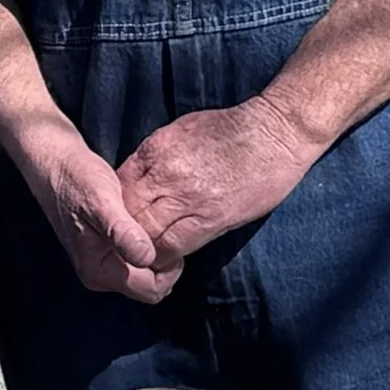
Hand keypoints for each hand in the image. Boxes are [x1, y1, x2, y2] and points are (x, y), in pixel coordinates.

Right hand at [14, 118, 179, 301]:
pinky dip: (145, 245)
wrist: (54, 164)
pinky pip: (135, 260)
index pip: (151, 291)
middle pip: (149, 285)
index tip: (170, 238)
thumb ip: (123, 233)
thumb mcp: (102, 201)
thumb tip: (146, 258)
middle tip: (163, 227)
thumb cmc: (77, 179)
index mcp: (99, 271)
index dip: (169, 269)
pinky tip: (142, 222)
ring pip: (144, 273)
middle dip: (164, 262)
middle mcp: (99, 275)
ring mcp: (100, 264)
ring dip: (155, 252)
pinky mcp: (103, 252)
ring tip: (152, 222)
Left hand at [117, 95, 320, 265]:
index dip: (113, 208)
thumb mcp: (182, 131)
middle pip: (126, 213)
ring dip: (141, 248)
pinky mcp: (211, 218)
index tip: (116, 220)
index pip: (117, 187)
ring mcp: (187, 198)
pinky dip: (164, 256)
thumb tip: (138, 179)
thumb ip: (155, 157)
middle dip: (121, 232)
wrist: (276, 132)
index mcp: (155, 150)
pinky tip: (164, 259)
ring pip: (145, 233)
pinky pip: (174, 245)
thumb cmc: (233, 129)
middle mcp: (165, 175)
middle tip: (122, 246)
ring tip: (142, 257)